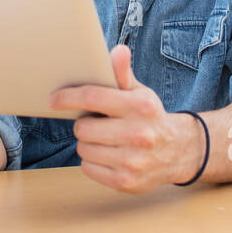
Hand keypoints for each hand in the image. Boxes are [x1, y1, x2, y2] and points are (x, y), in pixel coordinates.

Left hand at [49, 45, 203, 193]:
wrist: (178, 151)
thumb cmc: (149, 117)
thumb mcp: (140, 93)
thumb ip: (123, 73)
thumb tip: (118, 50)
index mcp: (140, 107)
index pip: (93, 97)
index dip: (67, 97)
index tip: (53, 99)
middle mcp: (138, 134)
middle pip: (83, 128)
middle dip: (84, 124)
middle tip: (95, 123)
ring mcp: (132, 161)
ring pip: (83, 149)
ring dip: (88, 144)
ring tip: (104, 140)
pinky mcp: (126, 182)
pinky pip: (88, 168)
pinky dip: (92, 162)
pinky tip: (108, 155)